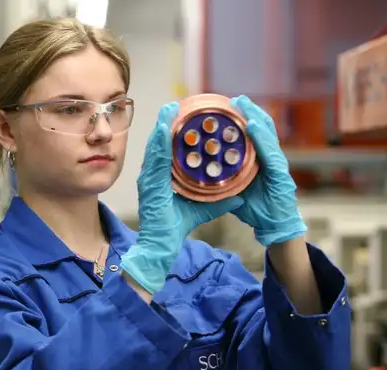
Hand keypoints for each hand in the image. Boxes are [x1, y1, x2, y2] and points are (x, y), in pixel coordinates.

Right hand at [120, 102, 243, 293]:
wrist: (159, 248)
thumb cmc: (173, 229)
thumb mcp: (199, 210)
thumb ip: (217, 202)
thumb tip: (239, 196)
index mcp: (161, 179)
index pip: (167, 151)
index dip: (171, 132)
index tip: (180, 114)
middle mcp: (152, 176)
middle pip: (159, 144)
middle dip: (165, 123)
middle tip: (174, 103)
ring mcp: (149, 180)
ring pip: (155, 148)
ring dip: (161, 126)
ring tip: (169, 108)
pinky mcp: (149, 186)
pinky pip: (155, 160)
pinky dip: (159, 143)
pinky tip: (163, 128)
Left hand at [230, 96, 306, 246]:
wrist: (275, 229)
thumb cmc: (256, 210)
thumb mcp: (234, 190)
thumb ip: (223, 179)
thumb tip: (202, 172)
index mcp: (259, 162)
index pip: (251, 136)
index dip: (243, 120)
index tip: (229, 106)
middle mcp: (269, 159)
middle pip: (261, 129)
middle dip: (249, 112)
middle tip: (235, 98)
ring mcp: (277, 165)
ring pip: (267, 134)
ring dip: (255, 116)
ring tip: (243, 103)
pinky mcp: (281, 174)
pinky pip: (270, 151)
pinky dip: (261, 137)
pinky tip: (252, 125)